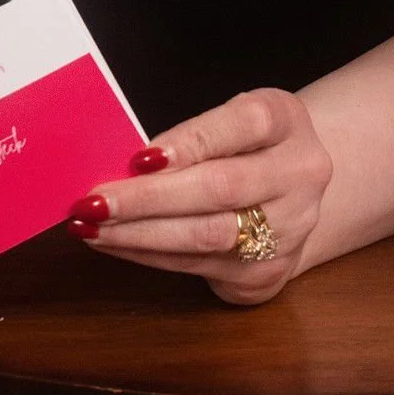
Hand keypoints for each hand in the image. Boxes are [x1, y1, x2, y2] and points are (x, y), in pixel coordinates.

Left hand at [67, 88, 331, 304]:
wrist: (293, 193)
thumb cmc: (245, 147)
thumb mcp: (229, 121)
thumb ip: (191, 136)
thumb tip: (124, 165)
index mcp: (287, 121)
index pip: (244, 124)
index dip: (190, 141)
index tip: (139, 158)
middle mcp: (300, 175)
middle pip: (223, 188)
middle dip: (149, 197)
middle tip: (94, 201)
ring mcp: (290, 230)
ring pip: (207, 236)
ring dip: (139, 233)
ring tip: (93, 226)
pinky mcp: (267, 274)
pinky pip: (197, 266)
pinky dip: (149, 254)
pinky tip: (116, 243)